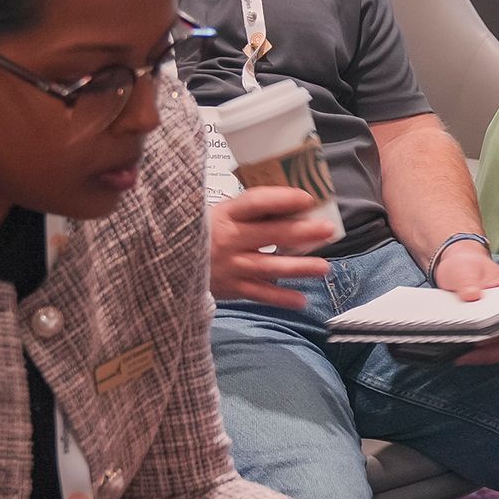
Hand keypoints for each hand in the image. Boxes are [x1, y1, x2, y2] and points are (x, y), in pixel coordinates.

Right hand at [210, 185, 333, 307]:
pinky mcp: (232, 287)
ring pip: (269, 267)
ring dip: (298, 268)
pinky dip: (280, 298)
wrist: (170, 260)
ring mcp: (231, 266)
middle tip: (328, 230)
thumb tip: (296, 204)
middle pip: (269, 234)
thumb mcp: (222, 213)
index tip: (307, 198)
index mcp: (227, 214)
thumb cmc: (206, 232)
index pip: (256, 202)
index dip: (282, 199)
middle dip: (302, 232)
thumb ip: (253, 211)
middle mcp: (229, 239)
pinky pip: (260, 294)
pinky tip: (300, 300)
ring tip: (323, 267)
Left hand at [432, 240, 498, 366]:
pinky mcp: (486, 333)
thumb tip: (471, 296)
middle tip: (465, 356)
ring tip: (459, 358)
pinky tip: (458, 355)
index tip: (481, 339)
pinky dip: (474, 355)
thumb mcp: (465, 269)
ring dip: (481, 356)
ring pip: (498, 350)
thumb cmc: (466, 266)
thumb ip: (468, 281)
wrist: (458, 268)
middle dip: (488, 352)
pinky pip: (486, 350)